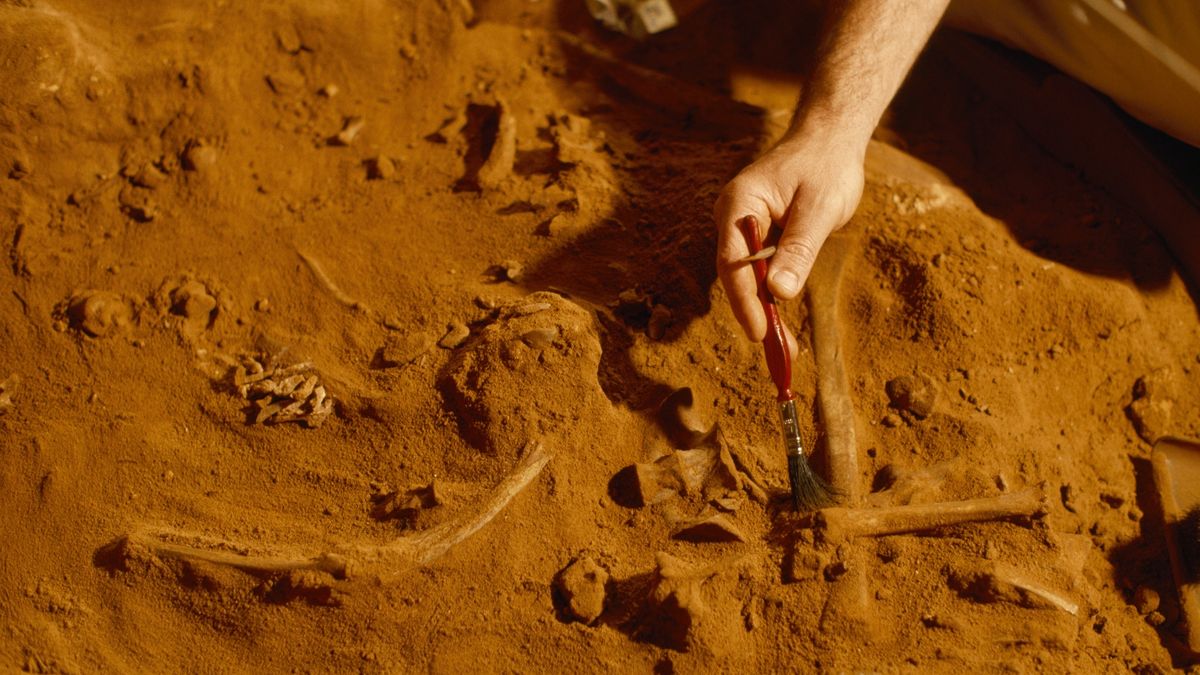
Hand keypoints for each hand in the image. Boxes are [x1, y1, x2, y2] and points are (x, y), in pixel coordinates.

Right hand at [714, 125, 865, 343]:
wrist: (830, 139)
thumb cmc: (825, 166)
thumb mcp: (819, 208)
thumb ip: (799, 249)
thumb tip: (780, 294)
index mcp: (740, 204)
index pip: (733, 261)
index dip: (744, 301)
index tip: (759, 332)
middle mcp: (734, 217)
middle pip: (736, 274)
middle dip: (755, 313)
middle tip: (778, 351)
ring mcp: (745, 227)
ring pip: (748, 276)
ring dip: (765, 309)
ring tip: (785, 346)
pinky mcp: (760, 235)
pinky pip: (762, 269)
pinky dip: (773, 293)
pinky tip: (784, 319)